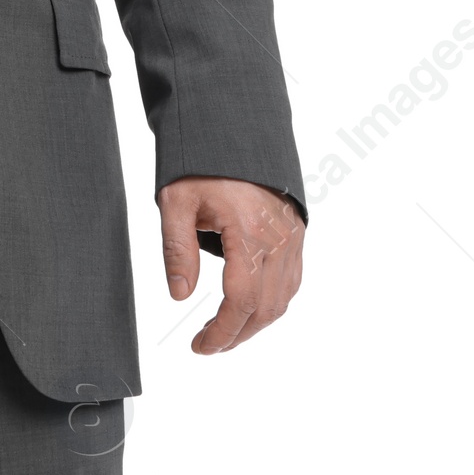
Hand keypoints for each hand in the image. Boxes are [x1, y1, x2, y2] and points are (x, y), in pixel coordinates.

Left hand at [158, 175, 303, 353]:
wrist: (235, 127)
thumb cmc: (202, 161)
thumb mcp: (176, 200)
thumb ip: (177, 249)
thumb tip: (180, 296)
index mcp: (249, 231)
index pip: (241, 300)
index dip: (222, 331)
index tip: (200, 347)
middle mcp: (279, 238)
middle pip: (265, 307)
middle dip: (237, 334)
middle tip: (207, 345)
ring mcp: (293, 236)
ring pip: (282, 298)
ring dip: (255, 322)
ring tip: (225, 331)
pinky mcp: (297, 233)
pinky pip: (291, 281)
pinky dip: (271, 302)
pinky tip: (249, 306)